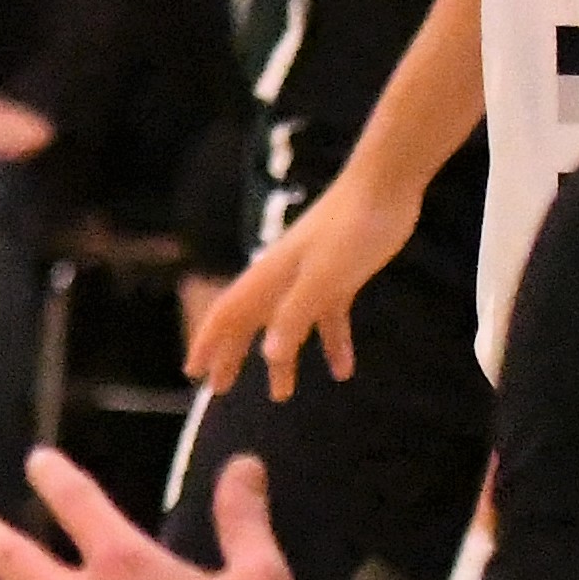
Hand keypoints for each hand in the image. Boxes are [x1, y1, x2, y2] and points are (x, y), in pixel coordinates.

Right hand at [187, 168, 419, 398]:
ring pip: (288, 323)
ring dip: (282, 358)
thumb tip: (269, 354)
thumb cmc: (352, 228)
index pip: (229, 312)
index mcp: (272, 273)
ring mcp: (312, 274)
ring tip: (280, 394)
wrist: (387, 185)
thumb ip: (297, 314)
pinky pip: (328, 316)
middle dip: (233, 354)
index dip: (209, 341)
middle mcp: (285, 275)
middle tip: (218, 388)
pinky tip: (343, 370)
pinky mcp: (341, 274)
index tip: (192, 371)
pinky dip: (332, 343)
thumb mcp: (324, 278)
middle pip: (250, 320)